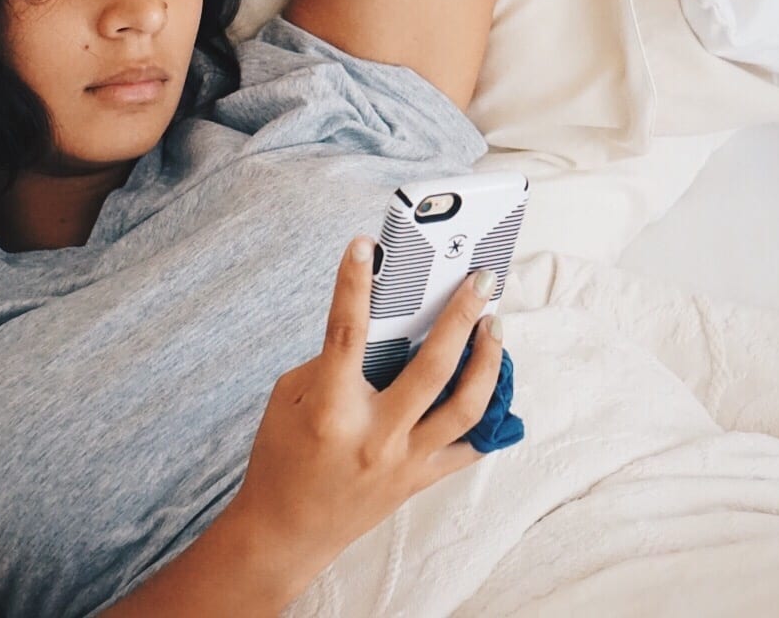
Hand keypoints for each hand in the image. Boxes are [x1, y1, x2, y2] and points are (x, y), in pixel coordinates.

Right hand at [224, 235, 504, 588]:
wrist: (285, 534)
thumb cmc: (282, 458)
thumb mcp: (289, 399)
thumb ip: (334, 361)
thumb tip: (383, 326)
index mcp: (330, 409)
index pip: (345, 333)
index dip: (354, 284)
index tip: (366, 244)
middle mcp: (374, 435)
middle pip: (432, 367)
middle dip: (461, 315)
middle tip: (481, 278)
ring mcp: (402, 461)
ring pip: (466, 406)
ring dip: (488, 360)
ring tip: (494, 324)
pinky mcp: (419, 480)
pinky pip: (468, 447)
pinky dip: (488, 416)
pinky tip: (496, 382)